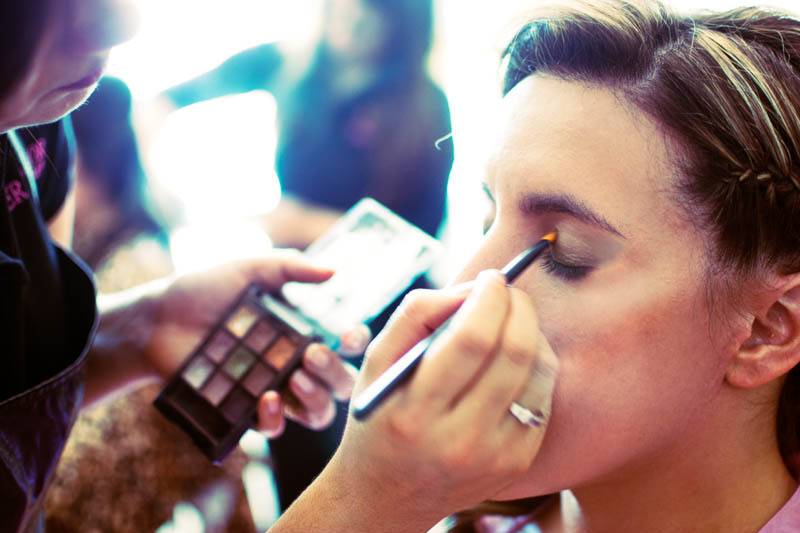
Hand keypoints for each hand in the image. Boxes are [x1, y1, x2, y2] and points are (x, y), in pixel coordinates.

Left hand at [143, 249, 369, 436]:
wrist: (155, 320)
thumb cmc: (202, 290)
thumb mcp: (248, 269)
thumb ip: (290, 267)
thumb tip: (333, 270)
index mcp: (301, 328)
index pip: (345, 342)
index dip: (356, 342)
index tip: (347, 334)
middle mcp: (294, 361)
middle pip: (339, 382)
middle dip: (336, 373)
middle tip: (311, 355)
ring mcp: (273, 388)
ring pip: (318, 412)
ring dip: (316, 399)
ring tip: (294, 378)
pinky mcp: (246, 410)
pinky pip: (274, 427)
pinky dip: (275, 418)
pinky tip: (265, 398)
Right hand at [322, 270, 558, 528]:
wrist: (387, 496)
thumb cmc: (380, 417)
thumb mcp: (376, 364)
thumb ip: (416, 316)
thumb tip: (471, 290)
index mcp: (415, 411)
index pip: (472, 339)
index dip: (490, 297)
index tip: (491, 277)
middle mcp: (459, 440)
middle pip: (514, 351)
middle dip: (519, 306)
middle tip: (508, 291)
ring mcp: (495, 455)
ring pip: (538, 371)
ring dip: (532, 332)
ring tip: (510, 323)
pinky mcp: (518, 463)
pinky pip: (543, 397)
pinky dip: (535, 366)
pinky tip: (513, 360)